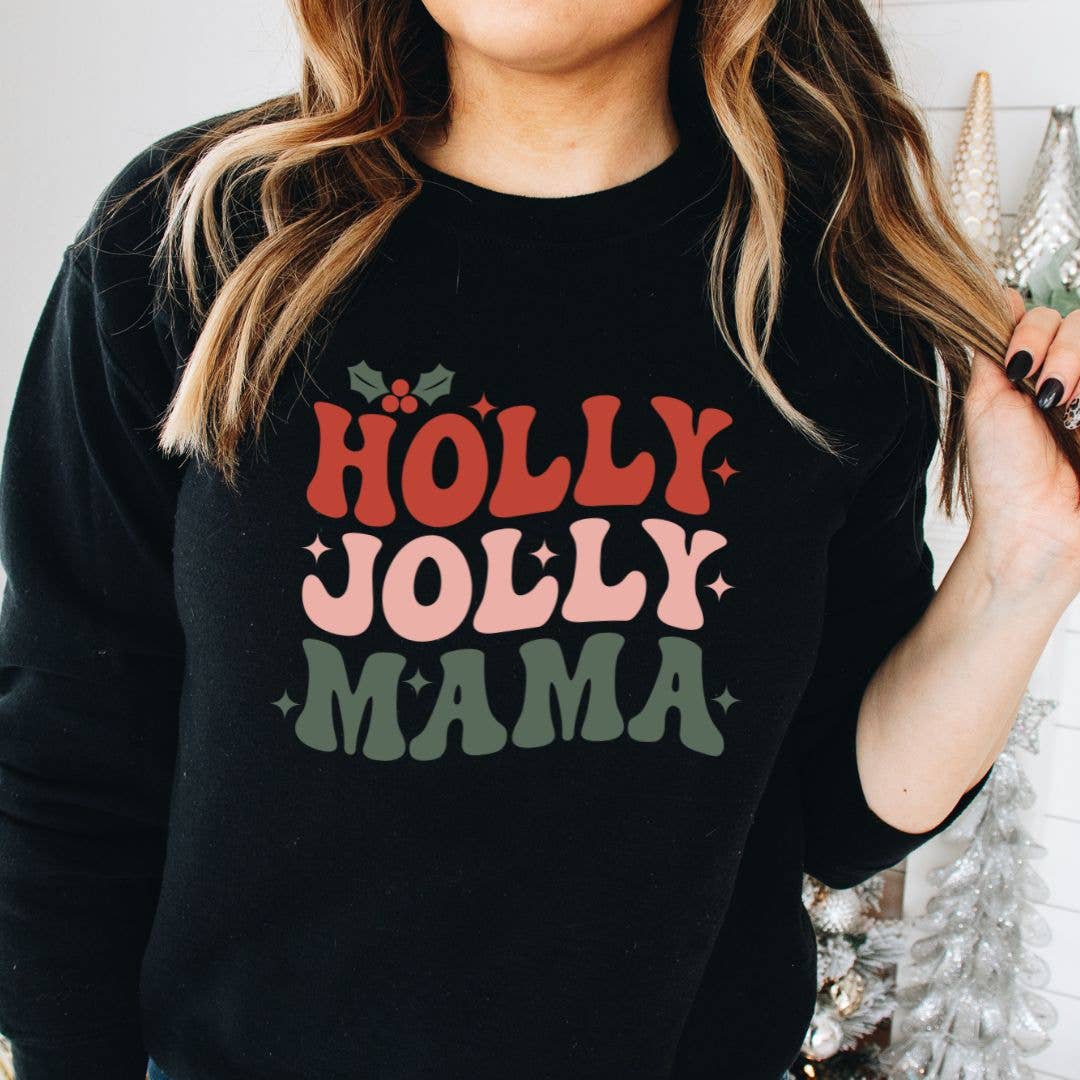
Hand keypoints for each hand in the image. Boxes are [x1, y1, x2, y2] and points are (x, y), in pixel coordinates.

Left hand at [963, 289, 1079, 594]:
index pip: (1044, 316)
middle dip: (1064, 354)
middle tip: (1048, 398)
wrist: (1034, 523)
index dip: (1033, 332)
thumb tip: (991, 297)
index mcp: (1035, 369)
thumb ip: (991, 350)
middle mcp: (1072, 376)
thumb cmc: (1005, 474)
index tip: (1016, 368)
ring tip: (1069, 409)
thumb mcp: (985, 402)